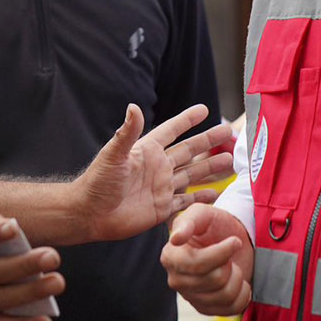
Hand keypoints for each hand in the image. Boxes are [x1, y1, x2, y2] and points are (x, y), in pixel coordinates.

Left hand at [77, 103, 234, 242]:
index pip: (171, 131)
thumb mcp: (113, 155)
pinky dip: (202, 198)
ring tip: (230, 160)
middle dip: (208, 141)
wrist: (90, 214)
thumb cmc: (97, 182)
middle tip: (229, 131)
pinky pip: (187, 201)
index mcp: (147, 151)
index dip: (187, 120)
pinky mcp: (163, 208)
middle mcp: (158, 167)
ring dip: (211, 167)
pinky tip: (216, 193)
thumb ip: (127, 133)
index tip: (204, 109)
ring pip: (193, 174)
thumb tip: (134, 106)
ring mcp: (162, 187)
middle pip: (189, 150)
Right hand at [161, 204, 253, 315]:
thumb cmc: (215, 225)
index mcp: (171, 256)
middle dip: (229, 263)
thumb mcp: (203, 214)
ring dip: (237, 277)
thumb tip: (175, 238)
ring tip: (232, 266)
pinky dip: (242, 294)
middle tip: (229, 254)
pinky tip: (237, 281)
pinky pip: (232, 308)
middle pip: (215, 279)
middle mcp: (176, 279)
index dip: (222, 253)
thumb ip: (188, 221)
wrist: (232, 240)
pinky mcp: (206, 308)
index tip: (235, 241)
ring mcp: (191, 297)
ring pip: (225, 295)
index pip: (198, 264)